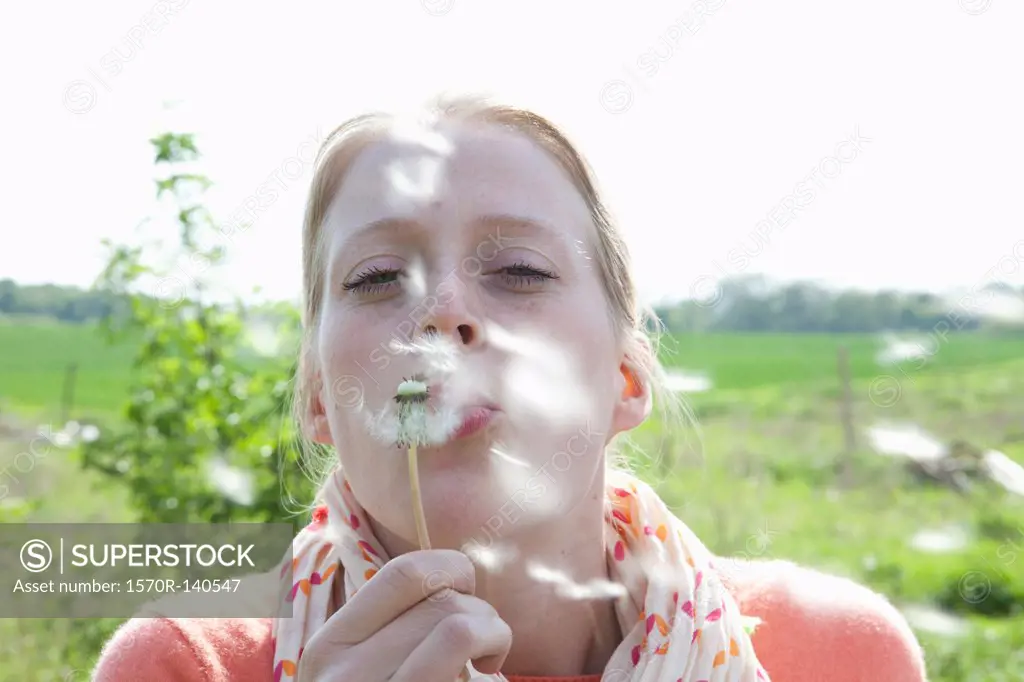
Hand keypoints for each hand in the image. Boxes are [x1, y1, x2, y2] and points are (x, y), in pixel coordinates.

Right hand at [296, 549, 511, 681]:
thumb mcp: (359, 678)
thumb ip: (385, 638)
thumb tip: (451, 586)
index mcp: (329, 648)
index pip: (399, 574)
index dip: (451, 569)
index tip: (467, 596)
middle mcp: (341, 669)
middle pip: (437, 596)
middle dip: (480, 609)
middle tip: (486, 643)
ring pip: (455, 617)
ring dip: (493, 631)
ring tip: (489, 657)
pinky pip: (458, 641)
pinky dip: (492, 645)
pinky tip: (488, 670)